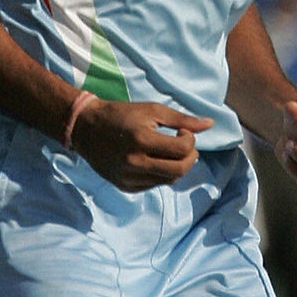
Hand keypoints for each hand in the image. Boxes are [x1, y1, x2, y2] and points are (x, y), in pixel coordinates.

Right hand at [73, 99, 211, 191]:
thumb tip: (211, 124)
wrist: (85, 128)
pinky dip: (162, 174)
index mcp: (142, 140)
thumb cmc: (121, 114)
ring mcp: (129, 177)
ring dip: (177, 166)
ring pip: (169, 180)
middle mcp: (135, 162)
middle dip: (190, 157)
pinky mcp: (125, 186)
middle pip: (180, 170)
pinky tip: (155, 160)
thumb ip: (182, 119)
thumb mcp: (151, 110)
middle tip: (184, 145)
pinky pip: (154, 185)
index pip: (182, 149)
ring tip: (169, 151)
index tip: (182, 131)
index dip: (190, 139)